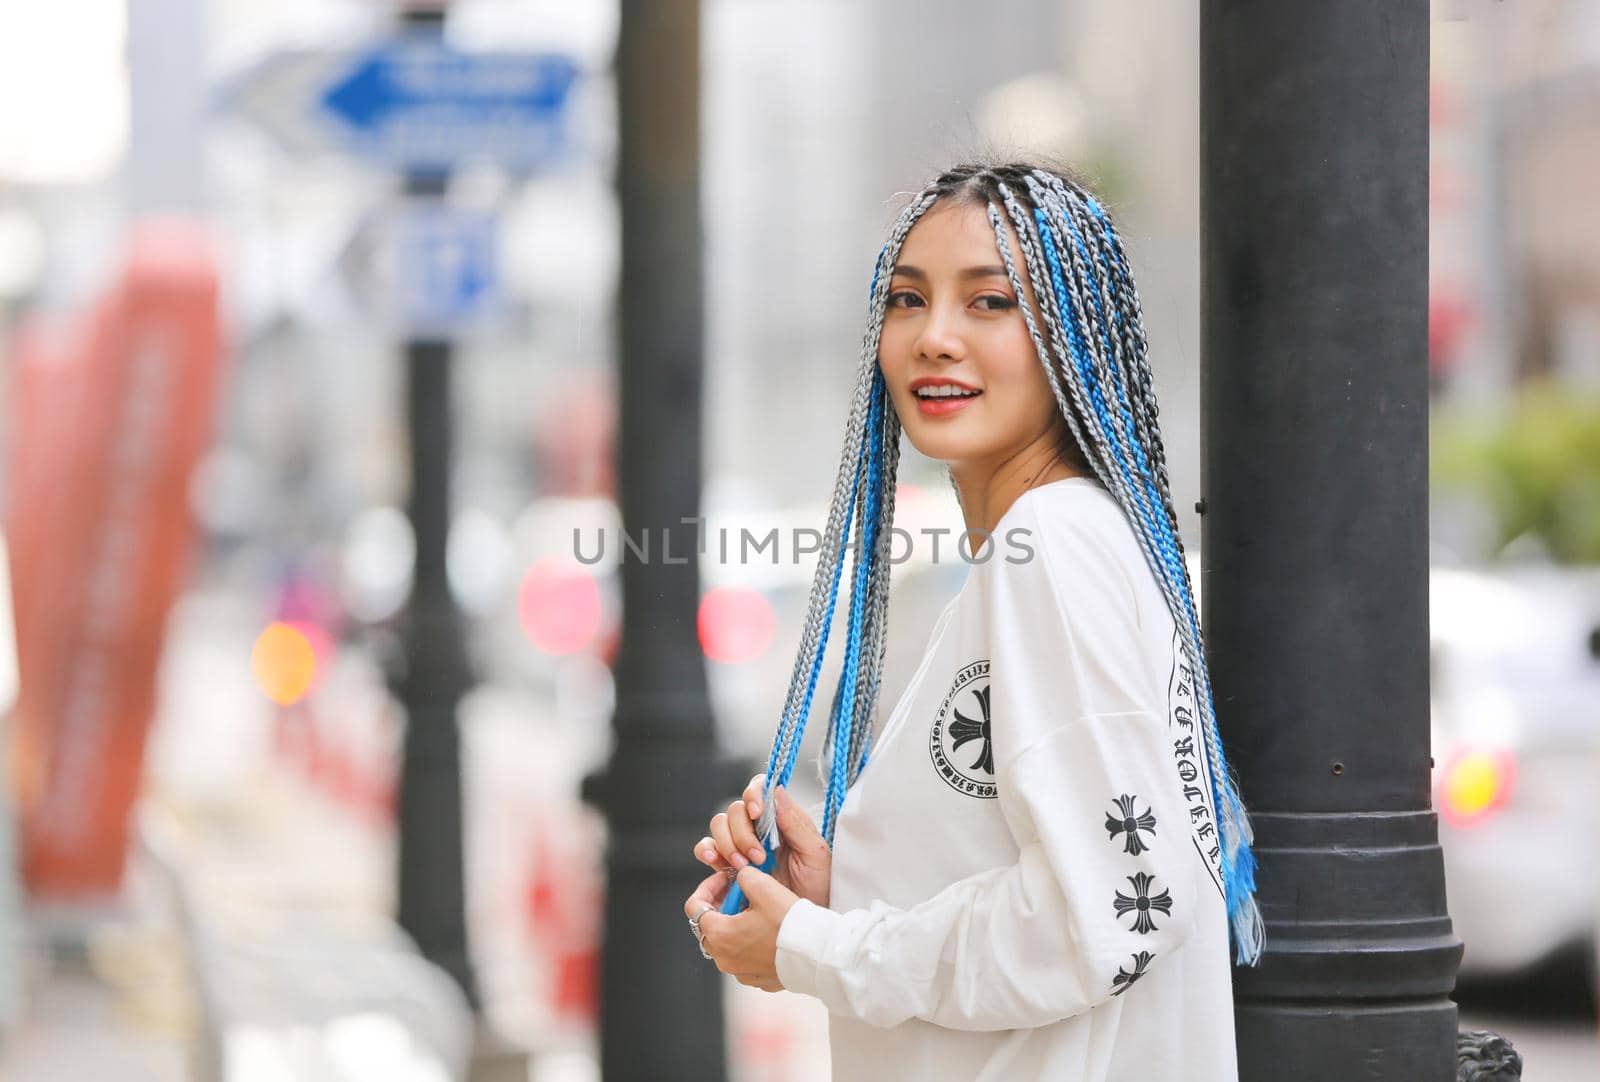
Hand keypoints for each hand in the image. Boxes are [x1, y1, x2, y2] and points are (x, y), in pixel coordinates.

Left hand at [683, 865, 798, 990]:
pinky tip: (769, 932)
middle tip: (742, 893)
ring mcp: (740, 972)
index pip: (694, 907)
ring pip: (727, 943)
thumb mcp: (764, 887)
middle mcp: (724, 958)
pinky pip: (744, 957)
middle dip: (722, 906)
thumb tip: (740, 876)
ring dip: (735, 925)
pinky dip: (749, 943)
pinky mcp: (756, 979)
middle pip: (710, 926)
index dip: (707, 887)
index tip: (725, 880)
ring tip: (758, 912)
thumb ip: (743, 876)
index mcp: (719, 935)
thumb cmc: (790, 923)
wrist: (817, 955)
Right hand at [694, 773, 830, 907]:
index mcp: (780, 820)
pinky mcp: (727, 867)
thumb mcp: (815, 854)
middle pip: (734, 810)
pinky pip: (707, 850)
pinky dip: (706, 851)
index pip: (759, 790)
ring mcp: (740, 847)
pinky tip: (715, 864)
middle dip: (742, 832)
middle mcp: (758, 829)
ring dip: (727, 843)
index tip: (757, 813)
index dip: (753, 794)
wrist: (803, 924)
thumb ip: (795, 822)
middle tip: (757, 858)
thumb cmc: (818, 888)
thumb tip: (776, 790)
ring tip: (742, 866)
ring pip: (718, 826)